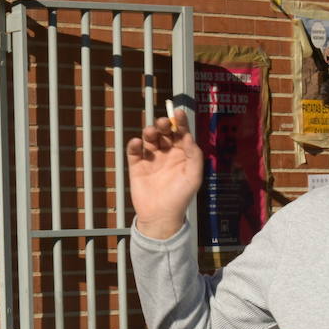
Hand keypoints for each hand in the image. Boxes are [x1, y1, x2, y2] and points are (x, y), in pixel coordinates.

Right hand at [126, 107, 202, 239]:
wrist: (160, 215)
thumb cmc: (181, 197)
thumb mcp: (194, 176)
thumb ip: (194, 156)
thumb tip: (189, 136)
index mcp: (182, 153)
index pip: (181, 133)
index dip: (180, 122)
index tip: (178, 112)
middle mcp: (166, 153)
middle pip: (164, 133)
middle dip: (163, 125)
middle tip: (162, 123)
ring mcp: (151, 159)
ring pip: (149, 140)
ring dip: (149, 133)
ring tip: (149, 132)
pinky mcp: (136, 166)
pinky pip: (134, 152)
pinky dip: (134, 146)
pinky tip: (137, 143)